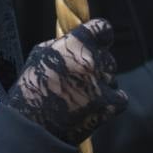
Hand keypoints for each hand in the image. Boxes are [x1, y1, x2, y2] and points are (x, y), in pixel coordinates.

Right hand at [8, 19, 127, 144]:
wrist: (32, 124)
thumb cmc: (32, 86)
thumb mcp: (40, 53)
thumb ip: (65, 43)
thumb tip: (82, 40)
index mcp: (76, 43)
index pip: (103, 28)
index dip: (100, 36)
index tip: (98, 43)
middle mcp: (91, 60)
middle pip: (107, 57)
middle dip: (97, 65)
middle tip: (79, 78)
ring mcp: (102, 82)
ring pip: (112, 77)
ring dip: (101, 84)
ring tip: (79, 95)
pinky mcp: (109, 104)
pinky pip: (120, 96)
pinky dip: (109, 101)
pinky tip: (92, 105)